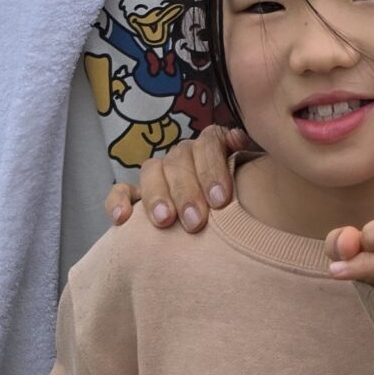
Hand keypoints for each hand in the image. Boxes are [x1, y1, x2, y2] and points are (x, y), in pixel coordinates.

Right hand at [107, 125, 249, 231]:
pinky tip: (123, 219)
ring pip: (151, 170)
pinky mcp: (134, 196)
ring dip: (157, 195)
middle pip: (179, 159)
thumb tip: (240, 139)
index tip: (221, 200)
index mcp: (212, 148)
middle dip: (187, 191)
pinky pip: (120, 192)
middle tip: (196, 222)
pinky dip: (118, 202)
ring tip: (164, 221)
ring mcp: (158, 174)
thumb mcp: (255, 183)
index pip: (209, 142)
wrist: (226, 235)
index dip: (213, 169)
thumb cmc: (244, 207)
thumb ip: (251, 160)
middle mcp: (184, 157)